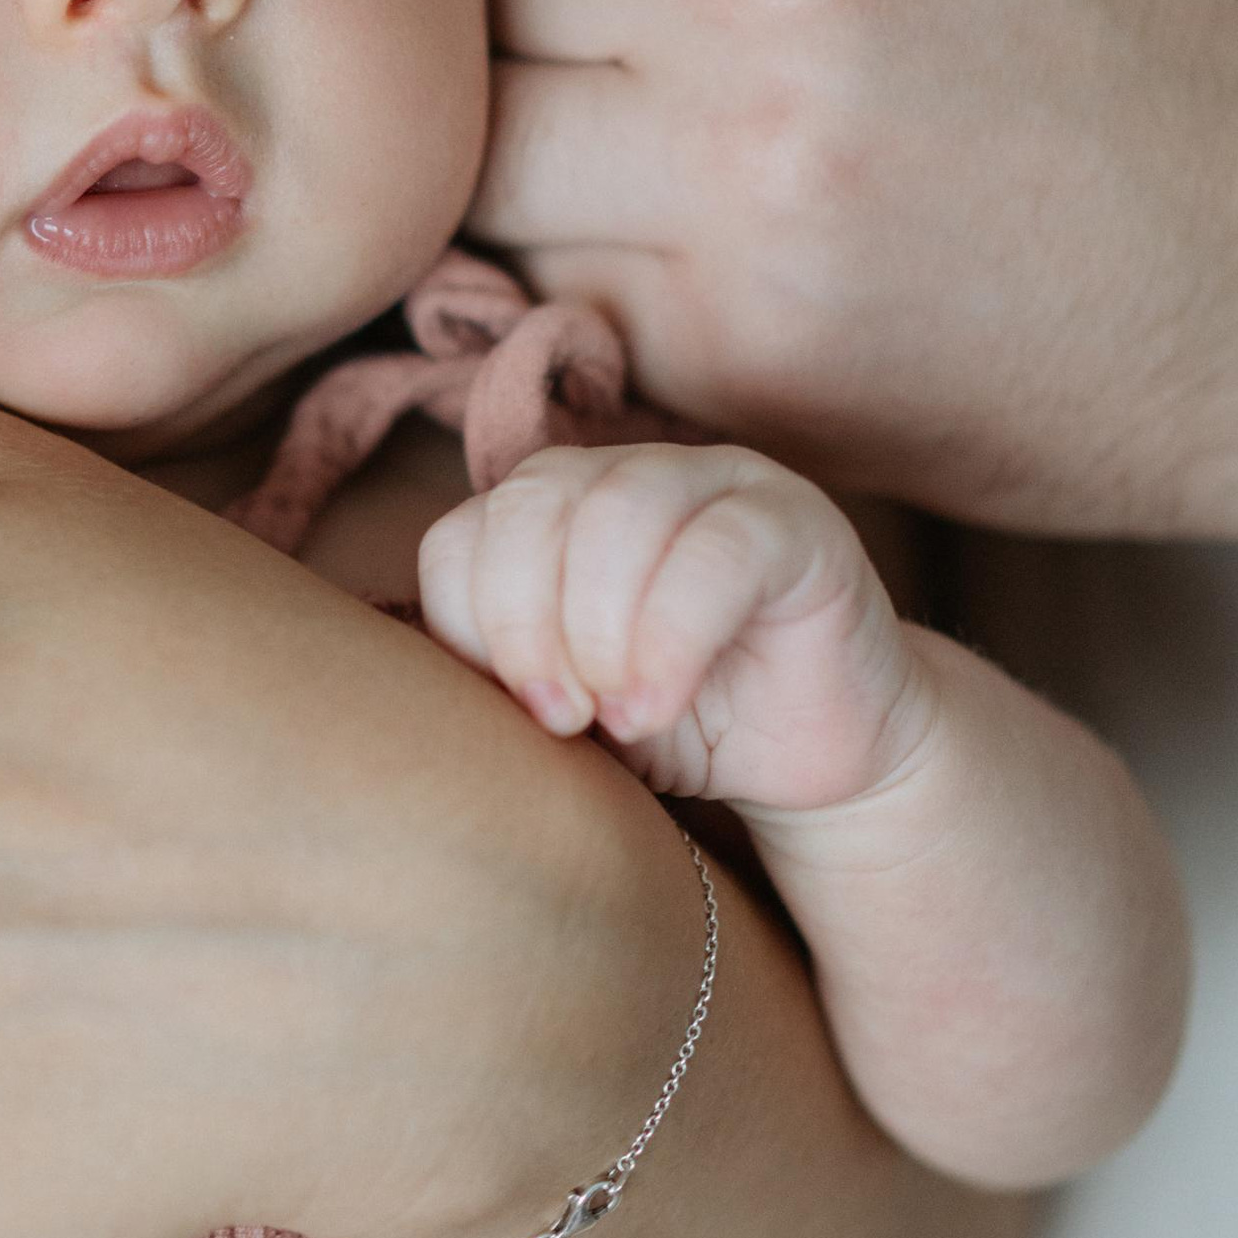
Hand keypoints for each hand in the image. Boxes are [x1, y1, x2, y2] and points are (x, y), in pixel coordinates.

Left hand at [418, 441, 925, 812]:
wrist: (810, 762)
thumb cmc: (676, 727)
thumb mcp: (567, 707)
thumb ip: (504, 672)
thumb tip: (428, 687)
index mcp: (554, 511)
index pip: (466, 534)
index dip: (475, 624)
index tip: (523, 716)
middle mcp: (627, 474)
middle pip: (532, 503)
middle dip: (529, 623)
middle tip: (564, 719)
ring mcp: (716, 481)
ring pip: (619, 510)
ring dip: (599, 630)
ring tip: (619, 718)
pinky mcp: (794, 520)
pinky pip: (716, 550)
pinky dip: (669, 637)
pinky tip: (660, 704)